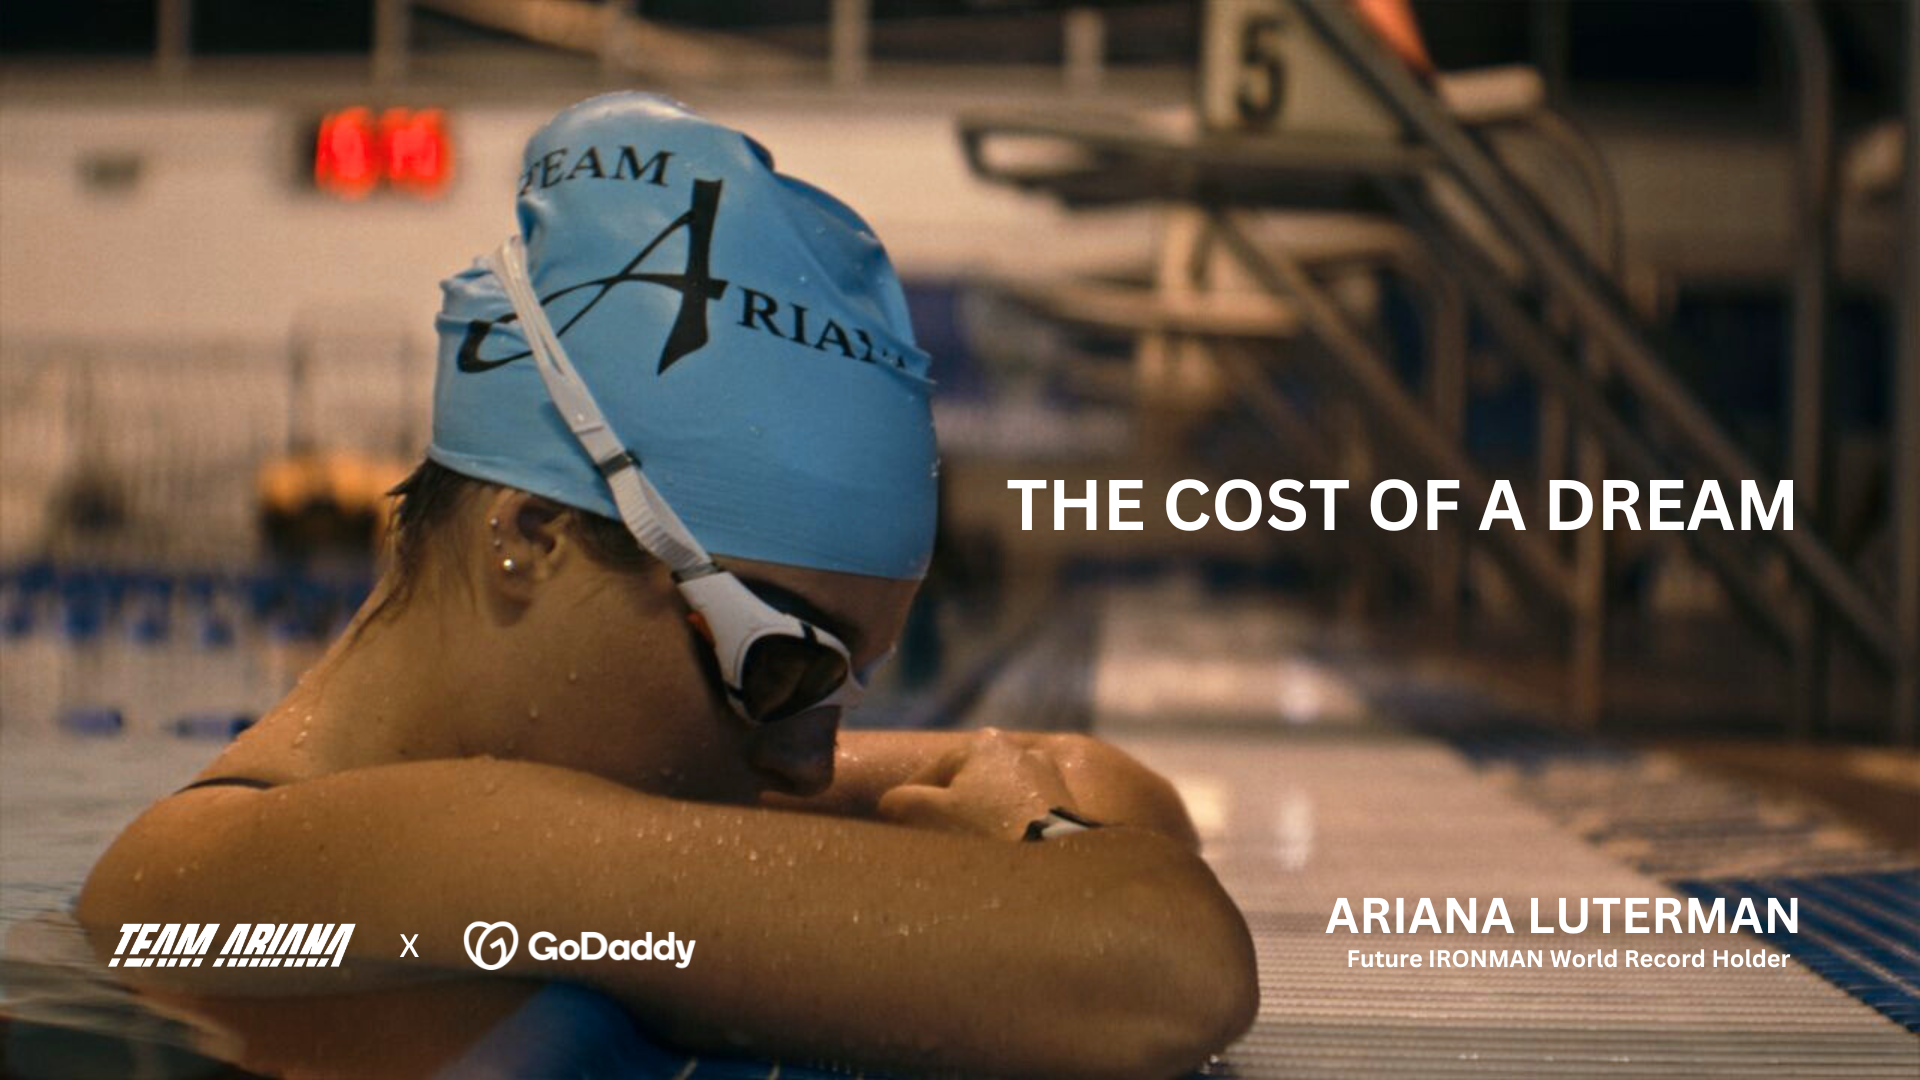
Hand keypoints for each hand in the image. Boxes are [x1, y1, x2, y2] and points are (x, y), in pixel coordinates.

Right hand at [875, 728, 1078, 840]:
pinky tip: (999, 839)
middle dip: (945, 804)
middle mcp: (1010, 746)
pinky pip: (1019, 802)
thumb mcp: (941, 812)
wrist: (1056, 845)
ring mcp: (1038, 767)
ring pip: (992, 790)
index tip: (895, 820)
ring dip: (976, 810)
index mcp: (979, 743)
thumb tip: (887, 802)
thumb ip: (909, 802)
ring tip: (964, 840)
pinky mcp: (1058, 790)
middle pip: (963, 780)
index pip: (930, 773)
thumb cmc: (995, 825)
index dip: (908, 798)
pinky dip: (1005, 815)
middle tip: (929, 833)